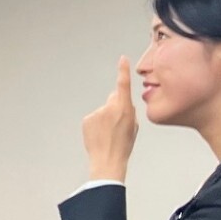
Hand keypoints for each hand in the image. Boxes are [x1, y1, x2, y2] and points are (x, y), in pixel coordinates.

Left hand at [81, 56, 137, 182]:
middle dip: (116, 106)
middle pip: (113, 99)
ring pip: (103, 110)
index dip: (123, 71)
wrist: (107, 160)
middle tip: (117, 124)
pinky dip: (96, 124)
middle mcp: (109, 107)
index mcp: (124, 108)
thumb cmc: (123, 145)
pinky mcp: (87, 119)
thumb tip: (124, 103)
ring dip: (105, 118)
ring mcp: (96, 113)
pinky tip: (100, 135)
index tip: (122, 59)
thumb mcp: (134, 126)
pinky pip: (94, 118)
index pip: (123, 85)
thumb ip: (129, 111)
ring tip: (108, 134)